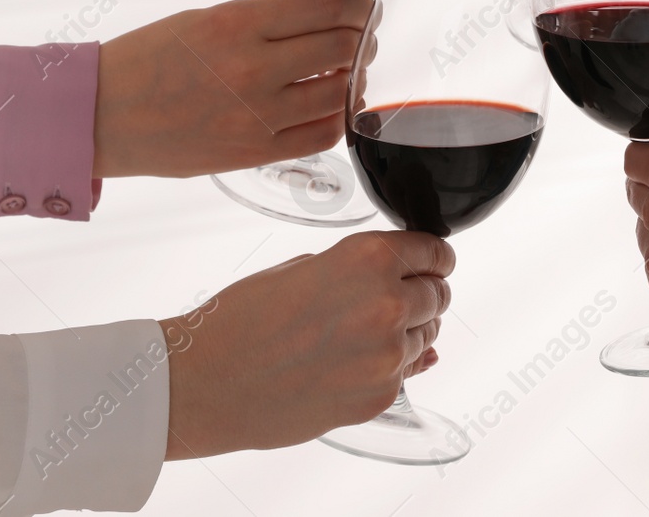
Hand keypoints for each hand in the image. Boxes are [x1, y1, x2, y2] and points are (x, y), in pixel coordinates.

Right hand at [94, 0, 372, 178]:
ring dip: (355, 79)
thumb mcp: (206, 18)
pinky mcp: (256, 152)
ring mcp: (258, 114)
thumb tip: (326, 18)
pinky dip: (339, 117)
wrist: (102, 116)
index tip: (365, 9)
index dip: (360, 6)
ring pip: (341, 92)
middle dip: (364, 40)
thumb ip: (267, 19)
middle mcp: (253, 67)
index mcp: (238, 22)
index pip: (329, 6)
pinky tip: (333, 106)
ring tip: (350, 72)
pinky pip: (323, 134)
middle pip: (344, 46)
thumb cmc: (148, 61)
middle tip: (365, 40)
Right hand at [162, 230, 454, 455]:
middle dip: (425, 294)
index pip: (434, 252)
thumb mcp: (304, 267)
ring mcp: (388, 355)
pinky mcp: (381, 396)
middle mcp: (388, 304)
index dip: (434, 258)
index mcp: (369, 259)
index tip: (434, 263)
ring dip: (411, 331)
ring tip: (368, 333)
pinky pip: (408, 373)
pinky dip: (393, 365)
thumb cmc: (242, 320)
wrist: (209, 383)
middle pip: (439, 294)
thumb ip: (358, 270)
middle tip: (401, 298)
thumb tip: (394, 280)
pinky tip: (363, 360)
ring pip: (429, 335)